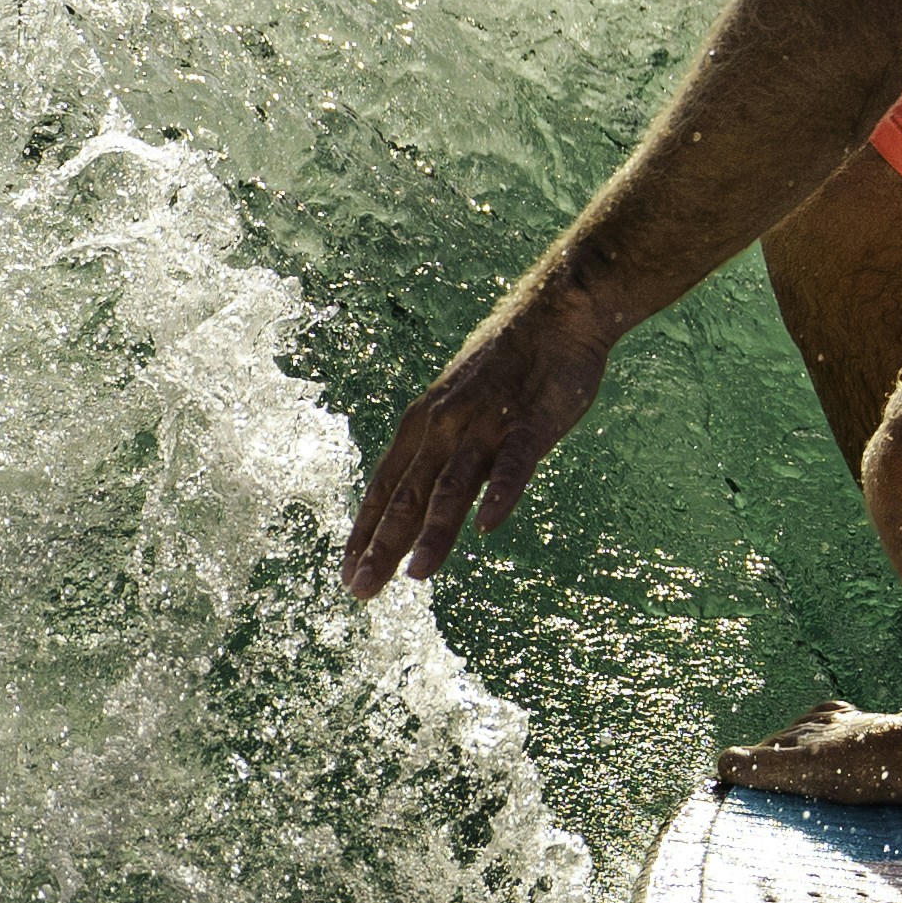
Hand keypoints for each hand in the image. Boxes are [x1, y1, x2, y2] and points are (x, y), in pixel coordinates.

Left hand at [341, 276, 616, 598]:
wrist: (555, 312)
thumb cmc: (509, 364)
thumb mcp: (461, 405)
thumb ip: (445, 453)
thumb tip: (424, 499)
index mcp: (424, 423)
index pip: (386, 486)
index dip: (365, 531)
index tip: (346, 572)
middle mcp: (444, 426)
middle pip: (408, 494)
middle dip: (382, 545)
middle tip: (361, 590)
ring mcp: (485, 425)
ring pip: (452, 486)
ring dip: (433, 532)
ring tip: (417, 575)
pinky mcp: (529, 423)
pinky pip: (513, 464)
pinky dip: (500, 493)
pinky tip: (489, 526)